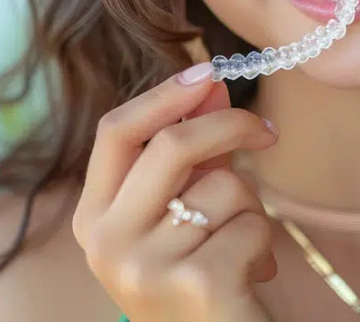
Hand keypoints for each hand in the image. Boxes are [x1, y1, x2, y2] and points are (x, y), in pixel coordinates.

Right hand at [72, 63, 279, 321]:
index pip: (115, 132)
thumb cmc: (193, 286)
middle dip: (227, 125)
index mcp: (92, 220)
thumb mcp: (174, 218)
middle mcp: (108, 243)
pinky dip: (264, 243)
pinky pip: (251, 225)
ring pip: (222, 187)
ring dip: (250, 207)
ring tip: (242, 246)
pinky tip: (251, 275)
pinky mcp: (199, 284)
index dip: (162, 96)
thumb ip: (185, 156)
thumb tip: (208, 83)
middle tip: (266, 130)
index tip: (205, 73)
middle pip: (169, 146)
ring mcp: (148, 266)